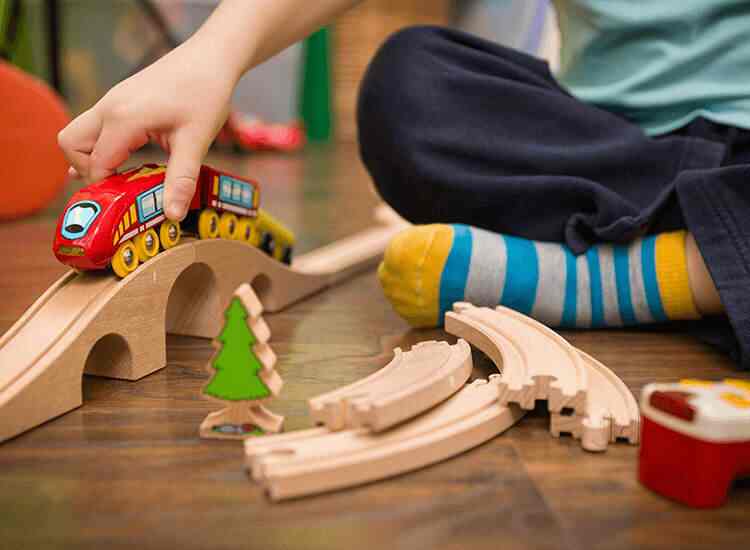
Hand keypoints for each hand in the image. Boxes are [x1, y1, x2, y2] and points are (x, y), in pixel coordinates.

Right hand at [58, 40, 234, 219]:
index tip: (126, 206)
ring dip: (95, 157)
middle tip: (120, 188)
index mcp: (123, 118)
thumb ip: (181, 180)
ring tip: (127, 176)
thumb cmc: (205, 93)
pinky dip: (105, 146)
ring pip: (80, 134)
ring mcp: (112, 101)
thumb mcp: (196, 141)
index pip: (96, 164)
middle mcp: (109, 107)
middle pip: (71, 145)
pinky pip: (97, 126)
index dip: (107, 189)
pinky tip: (129, 159)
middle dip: (87, 171)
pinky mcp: (120, 100)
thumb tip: (173, 214)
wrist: (211, 57)